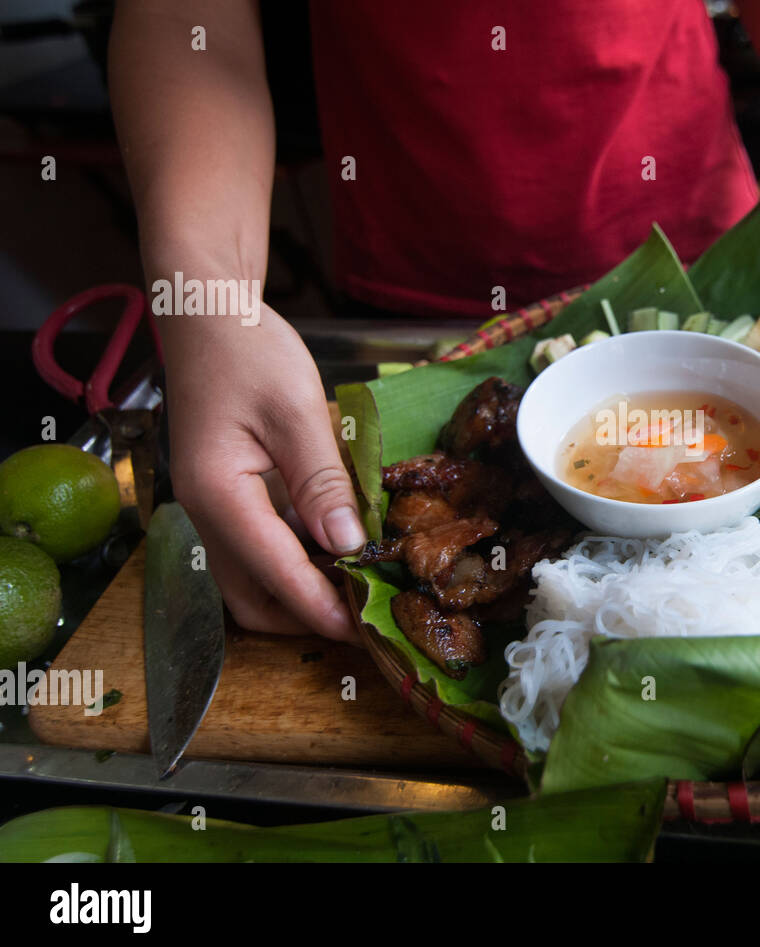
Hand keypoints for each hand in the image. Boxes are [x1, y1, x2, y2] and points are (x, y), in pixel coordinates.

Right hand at [162, 304, 364, 641]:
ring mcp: (213, 507)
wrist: (207, 316)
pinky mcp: (228, 497)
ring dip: (301, 592)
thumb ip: (322, 481)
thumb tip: (349, 543)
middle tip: (365, 617)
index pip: (274, 572)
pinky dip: (296, 562)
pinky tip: (339, 550)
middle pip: (252, 595)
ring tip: (360, 590)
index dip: (319, 607)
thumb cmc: (249, 352)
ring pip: (252, 578)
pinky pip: (259, 547)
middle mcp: (207, 512)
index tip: (361, 630)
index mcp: (218, 494)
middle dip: (305, 617)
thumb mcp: (296, 411)